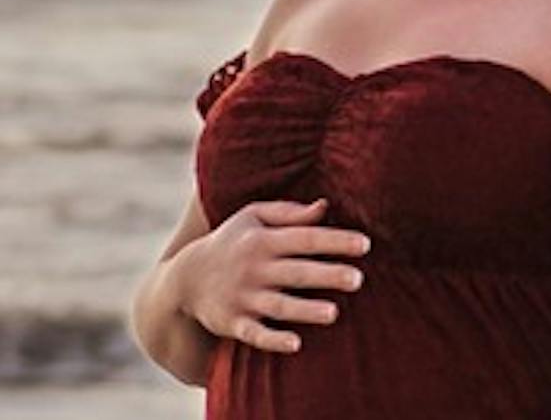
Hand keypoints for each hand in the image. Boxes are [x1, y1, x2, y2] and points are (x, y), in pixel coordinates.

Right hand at [177, 197, 369, 354]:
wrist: (185, 278)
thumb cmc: (232, 242)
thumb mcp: (252, 216)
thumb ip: (290, 213)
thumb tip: (326, 206)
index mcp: (263, 239)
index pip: (305, 238)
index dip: (335, 241)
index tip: (365, 244)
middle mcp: (255, 268)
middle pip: (296, 272)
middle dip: (327, 275)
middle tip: (359, 279)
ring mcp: (244, 297)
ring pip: (279, 305)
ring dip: (306, 310)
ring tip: (334, 313)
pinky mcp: (234, 323)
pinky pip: (255, 334)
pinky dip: (273, 340)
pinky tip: (295, 344)